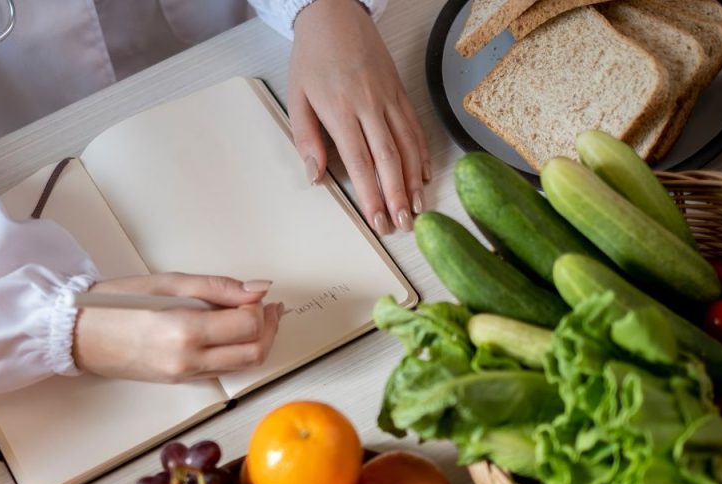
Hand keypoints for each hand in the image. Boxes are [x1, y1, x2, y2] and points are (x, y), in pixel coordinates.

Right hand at [72, 273, 281, 382]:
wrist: (78, 335)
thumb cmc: (115, 304)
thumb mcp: (167, 283)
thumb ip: (217, 287)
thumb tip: (257, 290)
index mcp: (184, 331)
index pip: (247, 325)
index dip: (261, 309)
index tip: (257, 295)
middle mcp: (188, 360)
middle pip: (254, 353)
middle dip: (269, 328)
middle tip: (268, 307)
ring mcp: (185, 375)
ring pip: (243, 366)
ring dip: (257, 342)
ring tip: (252, 317)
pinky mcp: (180, 381)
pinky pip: (222, 369)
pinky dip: (236, 351)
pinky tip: (229, 331)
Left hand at [290, 0, 430, 234]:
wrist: (334, 16)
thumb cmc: (312, 59)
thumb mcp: (297, 98)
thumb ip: (306, 139)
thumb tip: (315, 177)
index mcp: (341, 110)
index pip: (360, 161)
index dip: (371, 193)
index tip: (377, 219)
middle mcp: (369, 106)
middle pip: (389, 158)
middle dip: (397, 195)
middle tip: (403, 224)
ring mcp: (388, 98)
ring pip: (407, 145)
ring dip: (414, 180)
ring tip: (417, 208)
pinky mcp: (400, 90)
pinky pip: (415, 126)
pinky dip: (422, 153)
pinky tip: (425, 175)